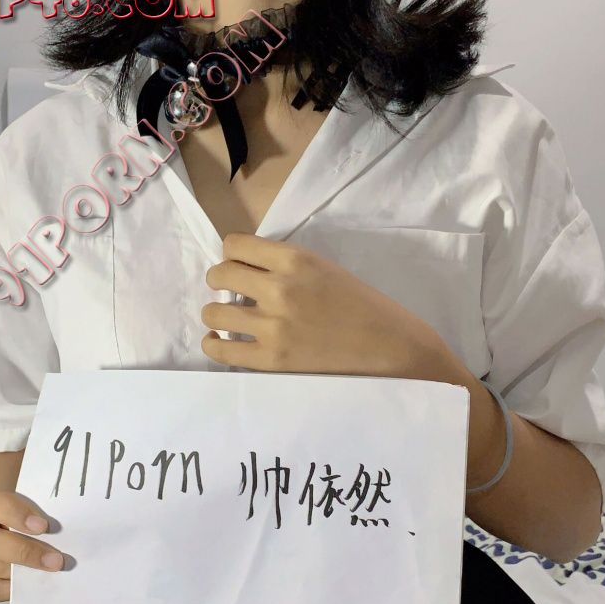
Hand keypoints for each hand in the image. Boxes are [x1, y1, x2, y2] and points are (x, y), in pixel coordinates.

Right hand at [0, 484, 63, 602]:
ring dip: (20, 571)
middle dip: (22, 550)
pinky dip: (7, 588)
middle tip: (55, 560)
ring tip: (46, 571)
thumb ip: (22, 510)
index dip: (15, 513)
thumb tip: (51, 532)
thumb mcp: (5, 501)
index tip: (44, 527)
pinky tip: (24, 583)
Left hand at [201, 233, 451, 376]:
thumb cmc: (364, 307)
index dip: (233, 254)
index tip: (240, 265)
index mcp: (296, 259)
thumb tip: (246, 270)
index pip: (234, 244)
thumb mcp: (326, 269)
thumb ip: (287, 267)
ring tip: (229, 319)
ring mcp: (272, 326)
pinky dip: (216, 343)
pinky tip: (223, 341)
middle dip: (221, 280)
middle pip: (219, 274)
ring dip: (217, 313)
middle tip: (232, 291)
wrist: (390, 349)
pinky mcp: (270, 359)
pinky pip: (220, 348)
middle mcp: (279, 288)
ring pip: (213, 312)